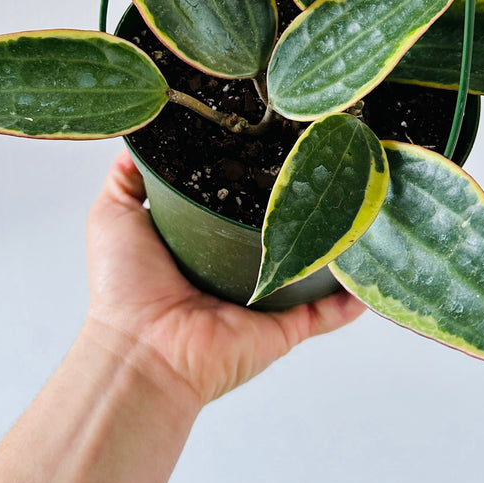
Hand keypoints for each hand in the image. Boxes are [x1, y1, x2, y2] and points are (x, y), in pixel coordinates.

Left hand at [84, 146, 365, 406]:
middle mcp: (234, 270)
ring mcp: (262, 299)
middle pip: (279, 231)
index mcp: (201, 244)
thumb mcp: (113, 214)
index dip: (251, 175)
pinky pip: (326, 312)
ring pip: (309, 267)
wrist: (143, 347)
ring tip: (361, 207)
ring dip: (334, 244)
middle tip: (327, 167)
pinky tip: (369, 273)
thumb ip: (128, 177)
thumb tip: (140, 135)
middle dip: (302, 205)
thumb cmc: (123, 285)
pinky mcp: (283, 327)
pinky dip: (349, 298)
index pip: (235, 203)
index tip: (274, 141)